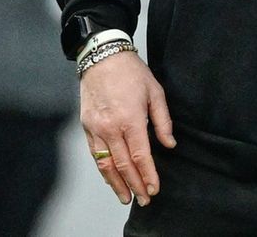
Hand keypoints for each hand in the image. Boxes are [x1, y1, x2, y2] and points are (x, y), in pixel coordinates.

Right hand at [81, 50, 176, 206]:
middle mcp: (110, 127)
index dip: (148, 175)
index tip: (155, 189)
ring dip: (116, 183)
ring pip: (105, 164)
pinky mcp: (86, 126)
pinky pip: (94, 154)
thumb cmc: (131, 72)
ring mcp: (96, 128)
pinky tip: (111, 178)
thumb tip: (169, 144)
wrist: (102, 57)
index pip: (140, 156)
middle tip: (144, 199)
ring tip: (126, 197)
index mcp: (130, 119)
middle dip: (134, 185)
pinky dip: (103, 169)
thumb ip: (163, 121)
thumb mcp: (156, 92)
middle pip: (123, 165)